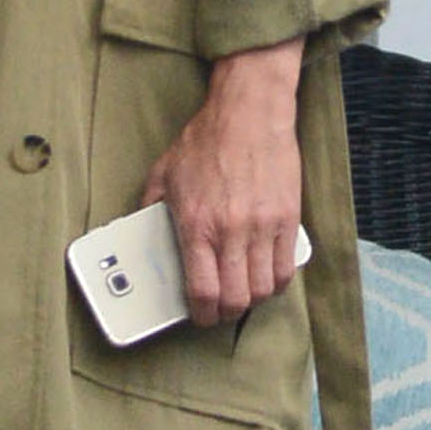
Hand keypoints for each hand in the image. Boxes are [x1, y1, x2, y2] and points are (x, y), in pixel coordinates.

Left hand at [141, 39, 306, 326]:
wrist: (249, 112)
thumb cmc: (207, 140)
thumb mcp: (164, 174)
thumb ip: (151, 208)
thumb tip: (142, 233)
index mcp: (197, 224)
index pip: (202, 291)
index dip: (201, 315)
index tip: (198, 316)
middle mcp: (232, 231)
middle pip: (236, 298)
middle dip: (225, 313)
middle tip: (219, 309)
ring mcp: (264, 226)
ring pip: (263, 289)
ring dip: (251, 300)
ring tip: (241, 294)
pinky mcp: (288, 218)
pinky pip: (286, 268)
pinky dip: (276, 282)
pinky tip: (265, 277)